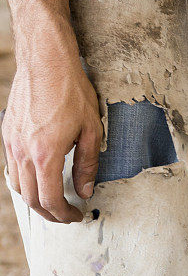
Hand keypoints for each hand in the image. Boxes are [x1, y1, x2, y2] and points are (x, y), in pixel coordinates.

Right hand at [2, 25, 102, 222]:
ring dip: (35, 199)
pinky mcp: (7, 132)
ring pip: (17, 185)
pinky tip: (40, 180)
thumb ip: (87, 166)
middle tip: (67, 215)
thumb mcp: (92, 132)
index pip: (50, 199)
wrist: (45, 60)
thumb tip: (86, 191)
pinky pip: (11, 167)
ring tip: (55, 202)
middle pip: (30, 198)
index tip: (77, 216)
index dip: (64, 215)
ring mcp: (11, 141)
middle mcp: (23, 151)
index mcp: (45, 155)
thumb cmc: (71, 92)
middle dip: (50, 213)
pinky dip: (24, 182)